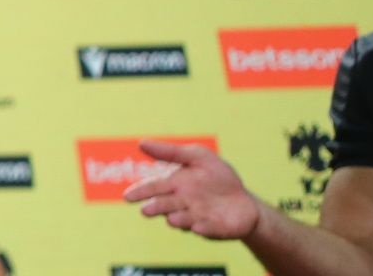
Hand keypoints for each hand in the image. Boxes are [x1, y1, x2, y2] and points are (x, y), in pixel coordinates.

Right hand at [122, 139, 260, 239]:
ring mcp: (196, 217)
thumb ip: (170, 152)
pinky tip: (198, 227)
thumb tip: (140, 143)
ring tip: (172, 219)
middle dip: (156, 208)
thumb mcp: (198, 157)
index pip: (153, 187)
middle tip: (146, 211)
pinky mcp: (213, 229)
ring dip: (178, 220)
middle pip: (164, 205)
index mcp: (175, 185)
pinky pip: (208, 229)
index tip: (127, 197)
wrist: (244, 202)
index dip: (140, 192)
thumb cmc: (217, 177)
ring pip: (183, 219)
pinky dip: (203, 229)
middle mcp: (181, 203)